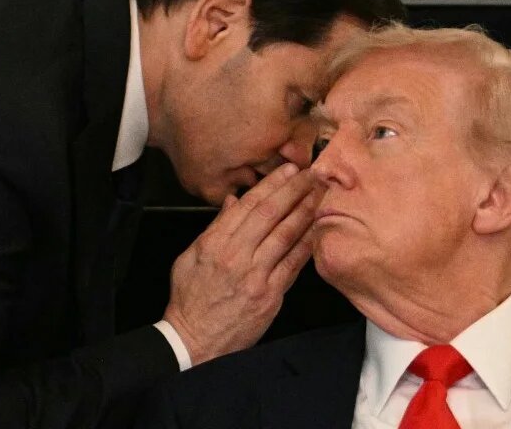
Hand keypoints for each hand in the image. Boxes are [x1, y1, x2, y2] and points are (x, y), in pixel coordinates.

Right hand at [163, 163, 318, 364]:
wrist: (194, 340)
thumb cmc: (191, 299)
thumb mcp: (191, 257)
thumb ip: (216, 228)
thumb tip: (234, 201)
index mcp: (214, 243)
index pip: (248, 205)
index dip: (271, 184)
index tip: (288, 170)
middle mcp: (236, 256)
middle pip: (271, 215)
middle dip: (294, 190)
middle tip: (312, 173)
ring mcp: (255, 276)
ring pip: (286, 235)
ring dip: (305, 211)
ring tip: (320, 194)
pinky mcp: (269, 295)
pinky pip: (293, 265)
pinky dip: (307, 245)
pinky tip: (318, 229)